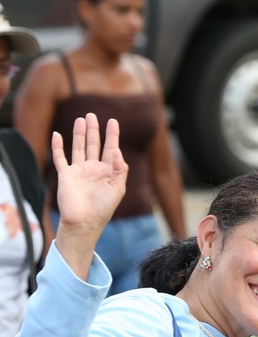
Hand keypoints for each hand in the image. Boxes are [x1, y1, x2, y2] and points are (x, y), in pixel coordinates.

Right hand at [53, 113, 127, 241]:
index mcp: (108, 171)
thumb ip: (120, 169)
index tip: (113, 121)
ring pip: (79, 147)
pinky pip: (60, 158)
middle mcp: (93, 169)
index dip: (112, 135)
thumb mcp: (118, 188)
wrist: (84, 222)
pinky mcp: (65, 175)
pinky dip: (58, 146)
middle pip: (94, 144)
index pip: (111, 148)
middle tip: (92, 114)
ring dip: (79, 133)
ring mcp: (79, 171)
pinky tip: (57, 135)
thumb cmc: (103, 208)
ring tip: (81, 119)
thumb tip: (118, 151)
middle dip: (94, 130)